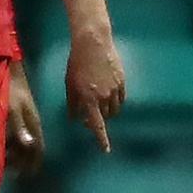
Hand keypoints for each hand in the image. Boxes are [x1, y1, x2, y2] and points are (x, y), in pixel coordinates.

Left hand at [5, 59, 44, 180]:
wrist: (6, 66)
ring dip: (14, 152)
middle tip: (10, 172)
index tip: (27, 175)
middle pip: (30, 146)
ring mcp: (23, 117)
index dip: (34, 162)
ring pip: (22, 140)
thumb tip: (30, 144)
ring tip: (1, 162)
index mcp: (34, 122)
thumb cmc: (10, 87)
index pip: (39, 147)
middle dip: (22, 160)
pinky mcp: (14, 112)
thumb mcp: (14, 107)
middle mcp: (31, 122)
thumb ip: (20, 127)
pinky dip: (8, 142)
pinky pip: (14, 132)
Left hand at [64, 26, 123, 153]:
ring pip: (115, 108)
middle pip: (106, 117)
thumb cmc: (77, 63)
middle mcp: (104, 97)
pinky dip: (116, 100)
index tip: (106, 150)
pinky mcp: (122, 80)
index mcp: (89, 99)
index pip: (97, 125)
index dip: (102, 139)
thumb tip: (74, 118)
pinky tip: (109, 93)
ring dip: (108, 110)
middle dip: (99, 118)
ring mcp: (115, 89)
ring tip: (99, 101)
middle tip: (89, 112)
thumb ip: (73, 103)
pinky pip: (121, 98)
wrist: (93, 43)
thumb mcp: (70, 83)